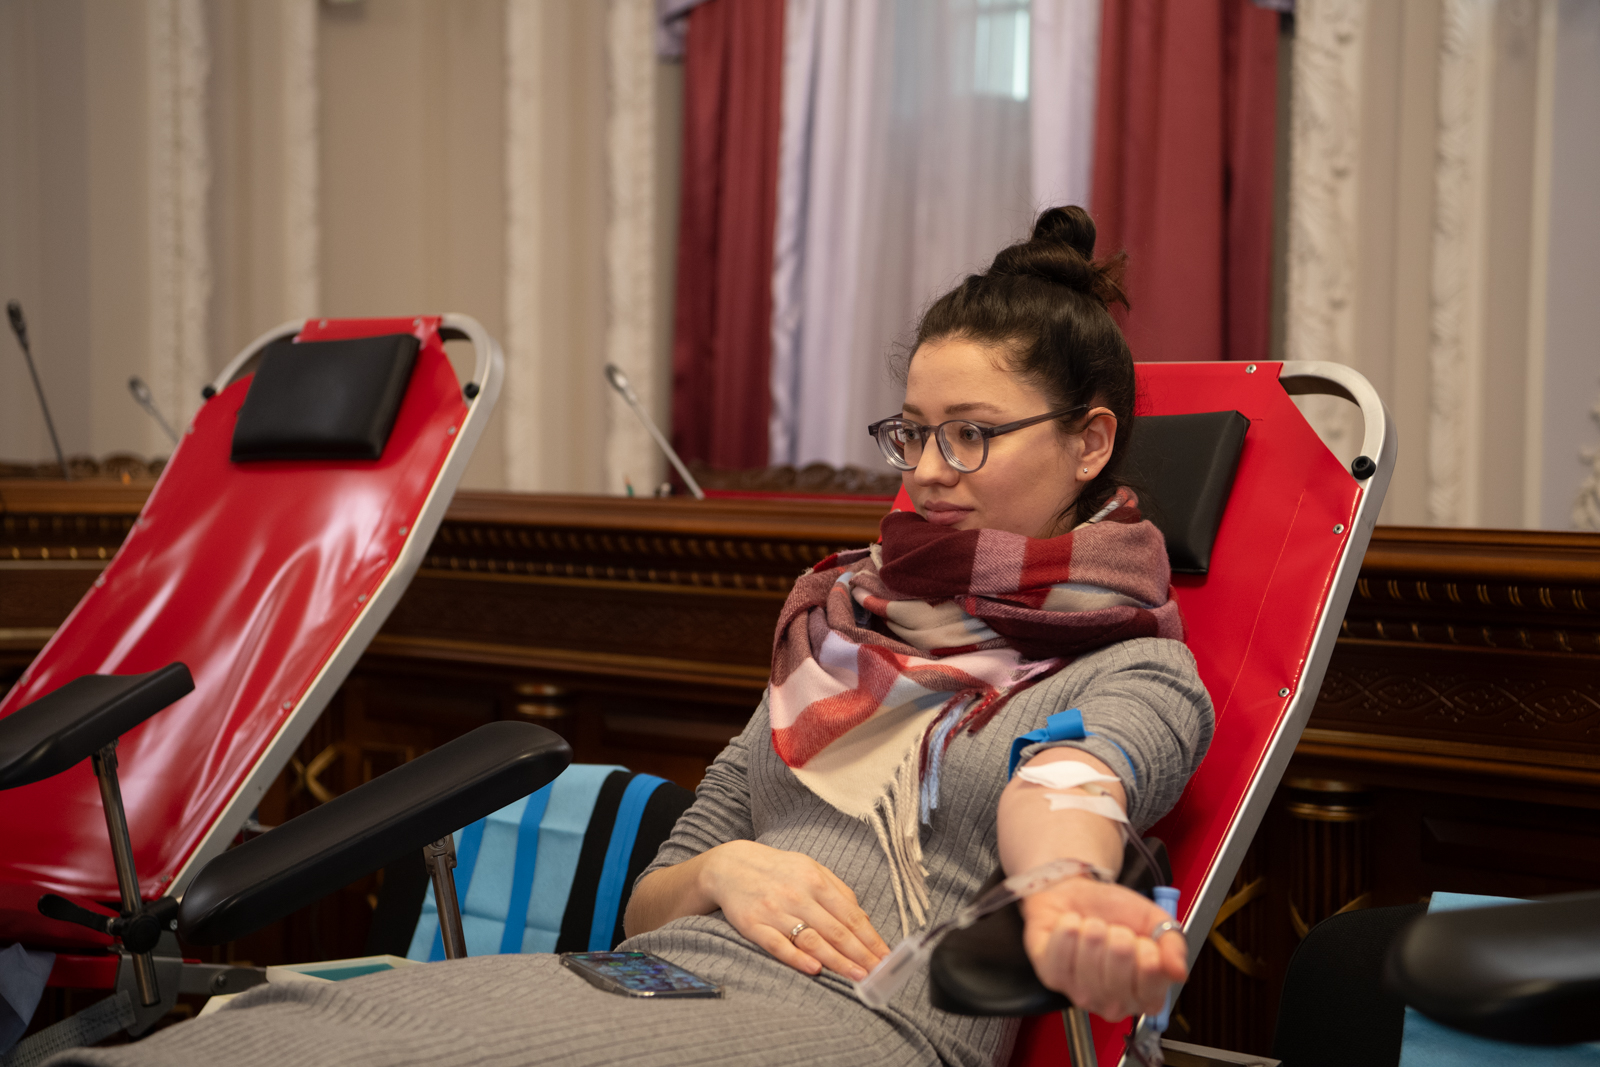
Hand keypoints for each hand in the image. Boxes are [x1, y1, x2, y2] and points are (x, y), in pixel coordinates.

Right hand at [699, 840, 890, 981]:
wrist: (731, 866)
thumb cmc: (778, 870)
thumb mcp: (811, 869)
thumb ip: (838, 891)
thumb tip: (863, 918)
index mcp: (815, 880)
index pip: (849, 914)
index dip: (870, 938)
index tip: (885, 956)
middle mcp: (797, 895)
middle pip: (835, 930)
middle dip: (860, 954)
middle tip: (878, 973)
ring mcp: (774, 911)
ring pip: (811, 939)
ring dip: (837, 960)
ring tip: (857, 976)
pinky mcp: (753, 925)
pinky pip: (777, 944)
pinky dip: (796, 957)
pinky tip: (814, 969)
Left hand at [1019, 876, 1187, 1020]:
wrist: (1079, 893)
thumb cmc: (1115, 912)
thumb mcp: (1154, 920)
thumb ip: (1174, 944)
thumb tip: (1178, 971)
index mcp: (1144, 995)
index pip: (1152, 985)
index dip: (1147, 954)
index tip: (1140, 939)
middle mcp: (1113, 1003)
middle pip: (1119, 972)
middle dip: (1117, 937)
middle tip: (1114, 930)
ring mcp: (1080, 993)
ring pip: (1090, 960)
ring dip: (1091, 930)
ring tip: (1091, 926)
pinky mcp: (1052, 977)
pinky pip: (1060, 953)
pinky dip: (1067, 929)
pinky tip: (1071, 926)